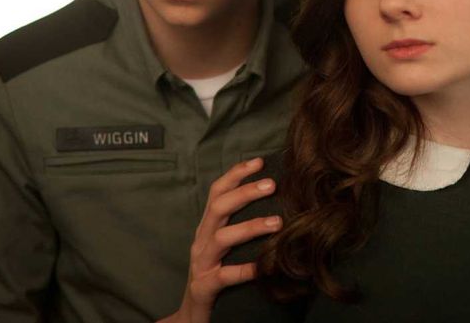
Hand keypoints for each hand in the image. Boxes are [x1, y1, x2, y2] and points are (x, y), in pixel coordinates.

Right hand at [159, 158, 280, 322]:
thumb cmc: (216, 273)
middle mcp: (201, 240)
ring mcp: (201, 263)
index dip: (236, 174)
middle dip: (244, 193)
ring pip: (222, 239)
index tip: (260, 161)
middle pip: (219, 208)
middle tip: (272, 184)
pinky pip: (224, 276)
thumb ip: (240, 224)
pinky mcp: (205, 287)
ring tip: (277, 223)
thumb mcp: (225, 246)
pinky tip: (264, 267)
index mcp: (207, 227)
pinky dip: (244, 270)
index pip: (218, 192)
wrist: (192, 314)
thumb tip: (276, 201)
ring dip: (250, 227)